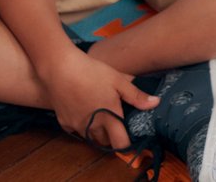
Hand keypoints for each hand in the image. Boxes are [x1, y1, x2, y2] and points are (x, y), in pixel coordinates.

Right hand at [38, 50, 157, 150]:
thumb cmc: (92, 72)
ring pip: (90, 138)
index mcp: (109, 117)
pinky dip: (83, 127)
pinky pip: (76, 131)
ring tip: (102, 116)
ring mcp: (76, 126)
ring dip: (98, 133)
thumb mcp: (119, 81)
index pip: (120, 144)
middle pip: (105, 142)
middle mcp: (92, 126)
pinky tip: (85, 112)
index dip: (127, 144)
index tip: (131, 137)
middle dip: (113, 137)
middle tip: (117, 122)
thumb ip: (136, 96)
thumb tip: (156, 104)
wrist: (59, 69)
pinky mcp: (63, 123)